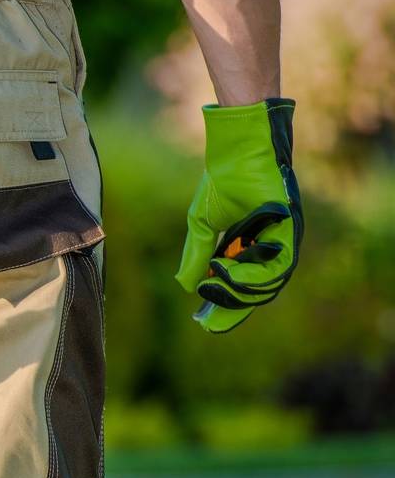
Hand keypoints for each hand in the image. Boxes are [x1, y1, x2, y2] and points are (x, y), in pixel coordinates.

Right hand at [175, 99, 303, 333]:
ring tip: (215, 287)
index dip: (226, 305)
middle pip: (257, 290)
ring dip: (240, 291)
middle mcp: (270, 247)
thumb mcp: (201, 226)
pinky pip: (277, 264)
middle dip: (232, 306)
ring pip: (269, 283)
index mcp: (250, 247)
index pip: (243, 285)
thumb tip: (186, 286)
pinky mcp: (290, 230)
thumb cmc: (221, 183)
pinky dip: (252, 274)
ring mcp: (283, 239)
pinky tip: (226, 272)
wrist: (234, 154)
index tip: (206, 324)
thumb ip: (197, 256)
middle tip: (209, 317)